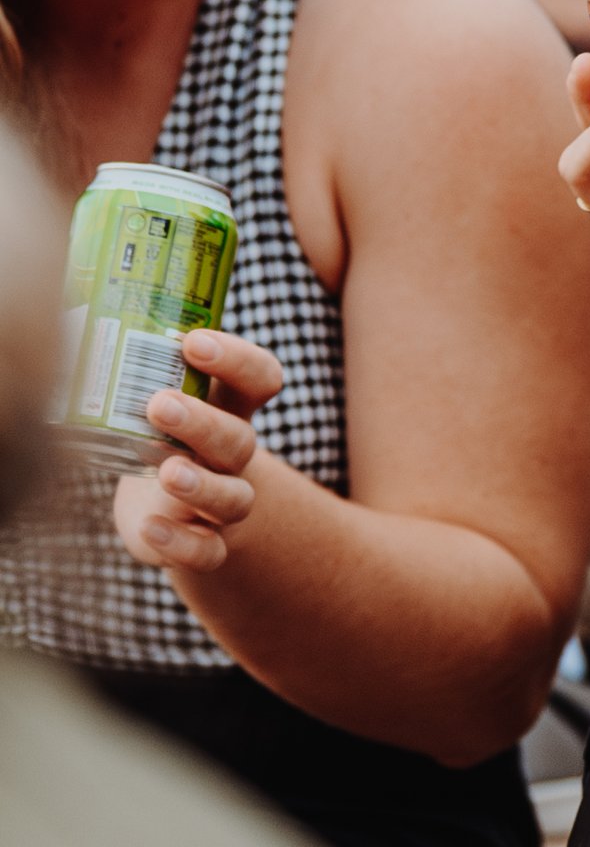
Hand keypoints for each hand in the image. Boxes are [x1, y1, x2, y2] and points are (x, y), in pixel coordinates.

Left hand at [110, 329, 282, 573]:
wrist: (169, 504)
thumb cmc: (154, 434)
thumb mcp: (155, 393)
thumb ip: (132, 358)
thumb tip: (72, 296)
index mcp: (227, 407)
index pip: (261, 377)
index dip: (238, 358)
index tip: (194, 342)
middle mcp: (233, 454)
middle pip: (241, 438)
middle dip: (204, 421)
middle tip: (159, 404)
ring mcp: (223, 501)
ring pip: (234, 497)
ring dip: (201, 483)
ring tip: (168, 472)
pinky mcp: (205, 543)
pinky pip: (210, 550)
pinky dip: (184, 543)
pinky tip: (151, 529)